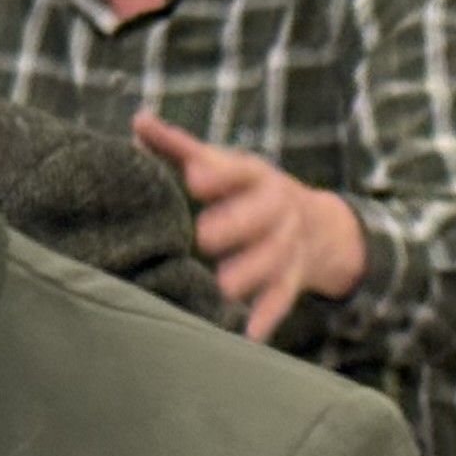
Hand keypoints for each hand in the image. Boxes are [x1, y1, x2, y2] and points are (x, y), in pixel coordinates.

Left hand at [133, 112, 367, 339]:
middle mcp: (277, 208)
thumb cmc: (248, 194)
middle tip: (205, 236)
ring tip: (225, 287)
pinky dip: (267, 317)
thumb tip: (138, 120)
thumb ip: (179, 148)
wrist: (317, 227)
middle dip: (237, 223)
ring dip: (251, 272)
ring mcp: (287, 245)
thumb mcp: (223, 166)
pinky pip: (282, 299)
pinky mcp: (292, 279)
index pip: (239, 171)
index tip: (195, 180)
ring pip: (274, 258)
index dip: (219, 175)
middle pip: (262, 214)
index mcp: (254, 176)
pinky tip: (249, 335)